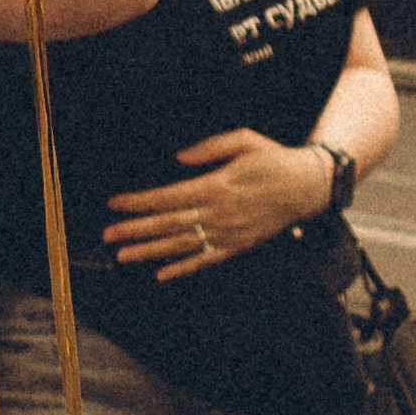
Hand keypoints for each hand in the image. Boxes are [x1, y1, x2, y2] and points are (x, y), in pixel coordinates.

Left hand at [106, 126, 327, 281]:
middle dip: (134, 229)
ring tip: (123, 255)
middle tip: (108, 235)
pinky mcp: (238, 246)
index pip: (168, 196)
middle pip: (168, 224)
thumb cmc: (274, 160)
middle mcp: (219, 213)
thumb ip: (210, 147)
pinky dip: (182, 268)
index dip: (139, 202)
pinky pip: (205, 260)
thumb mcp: (244, 140)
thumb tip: (179, 158)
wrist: (308, 187)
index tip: (115, 204)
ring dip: (150, 251)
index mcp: (217, 185)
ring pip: (181, 245)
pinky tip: (161, 274)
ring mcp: (228, 233)